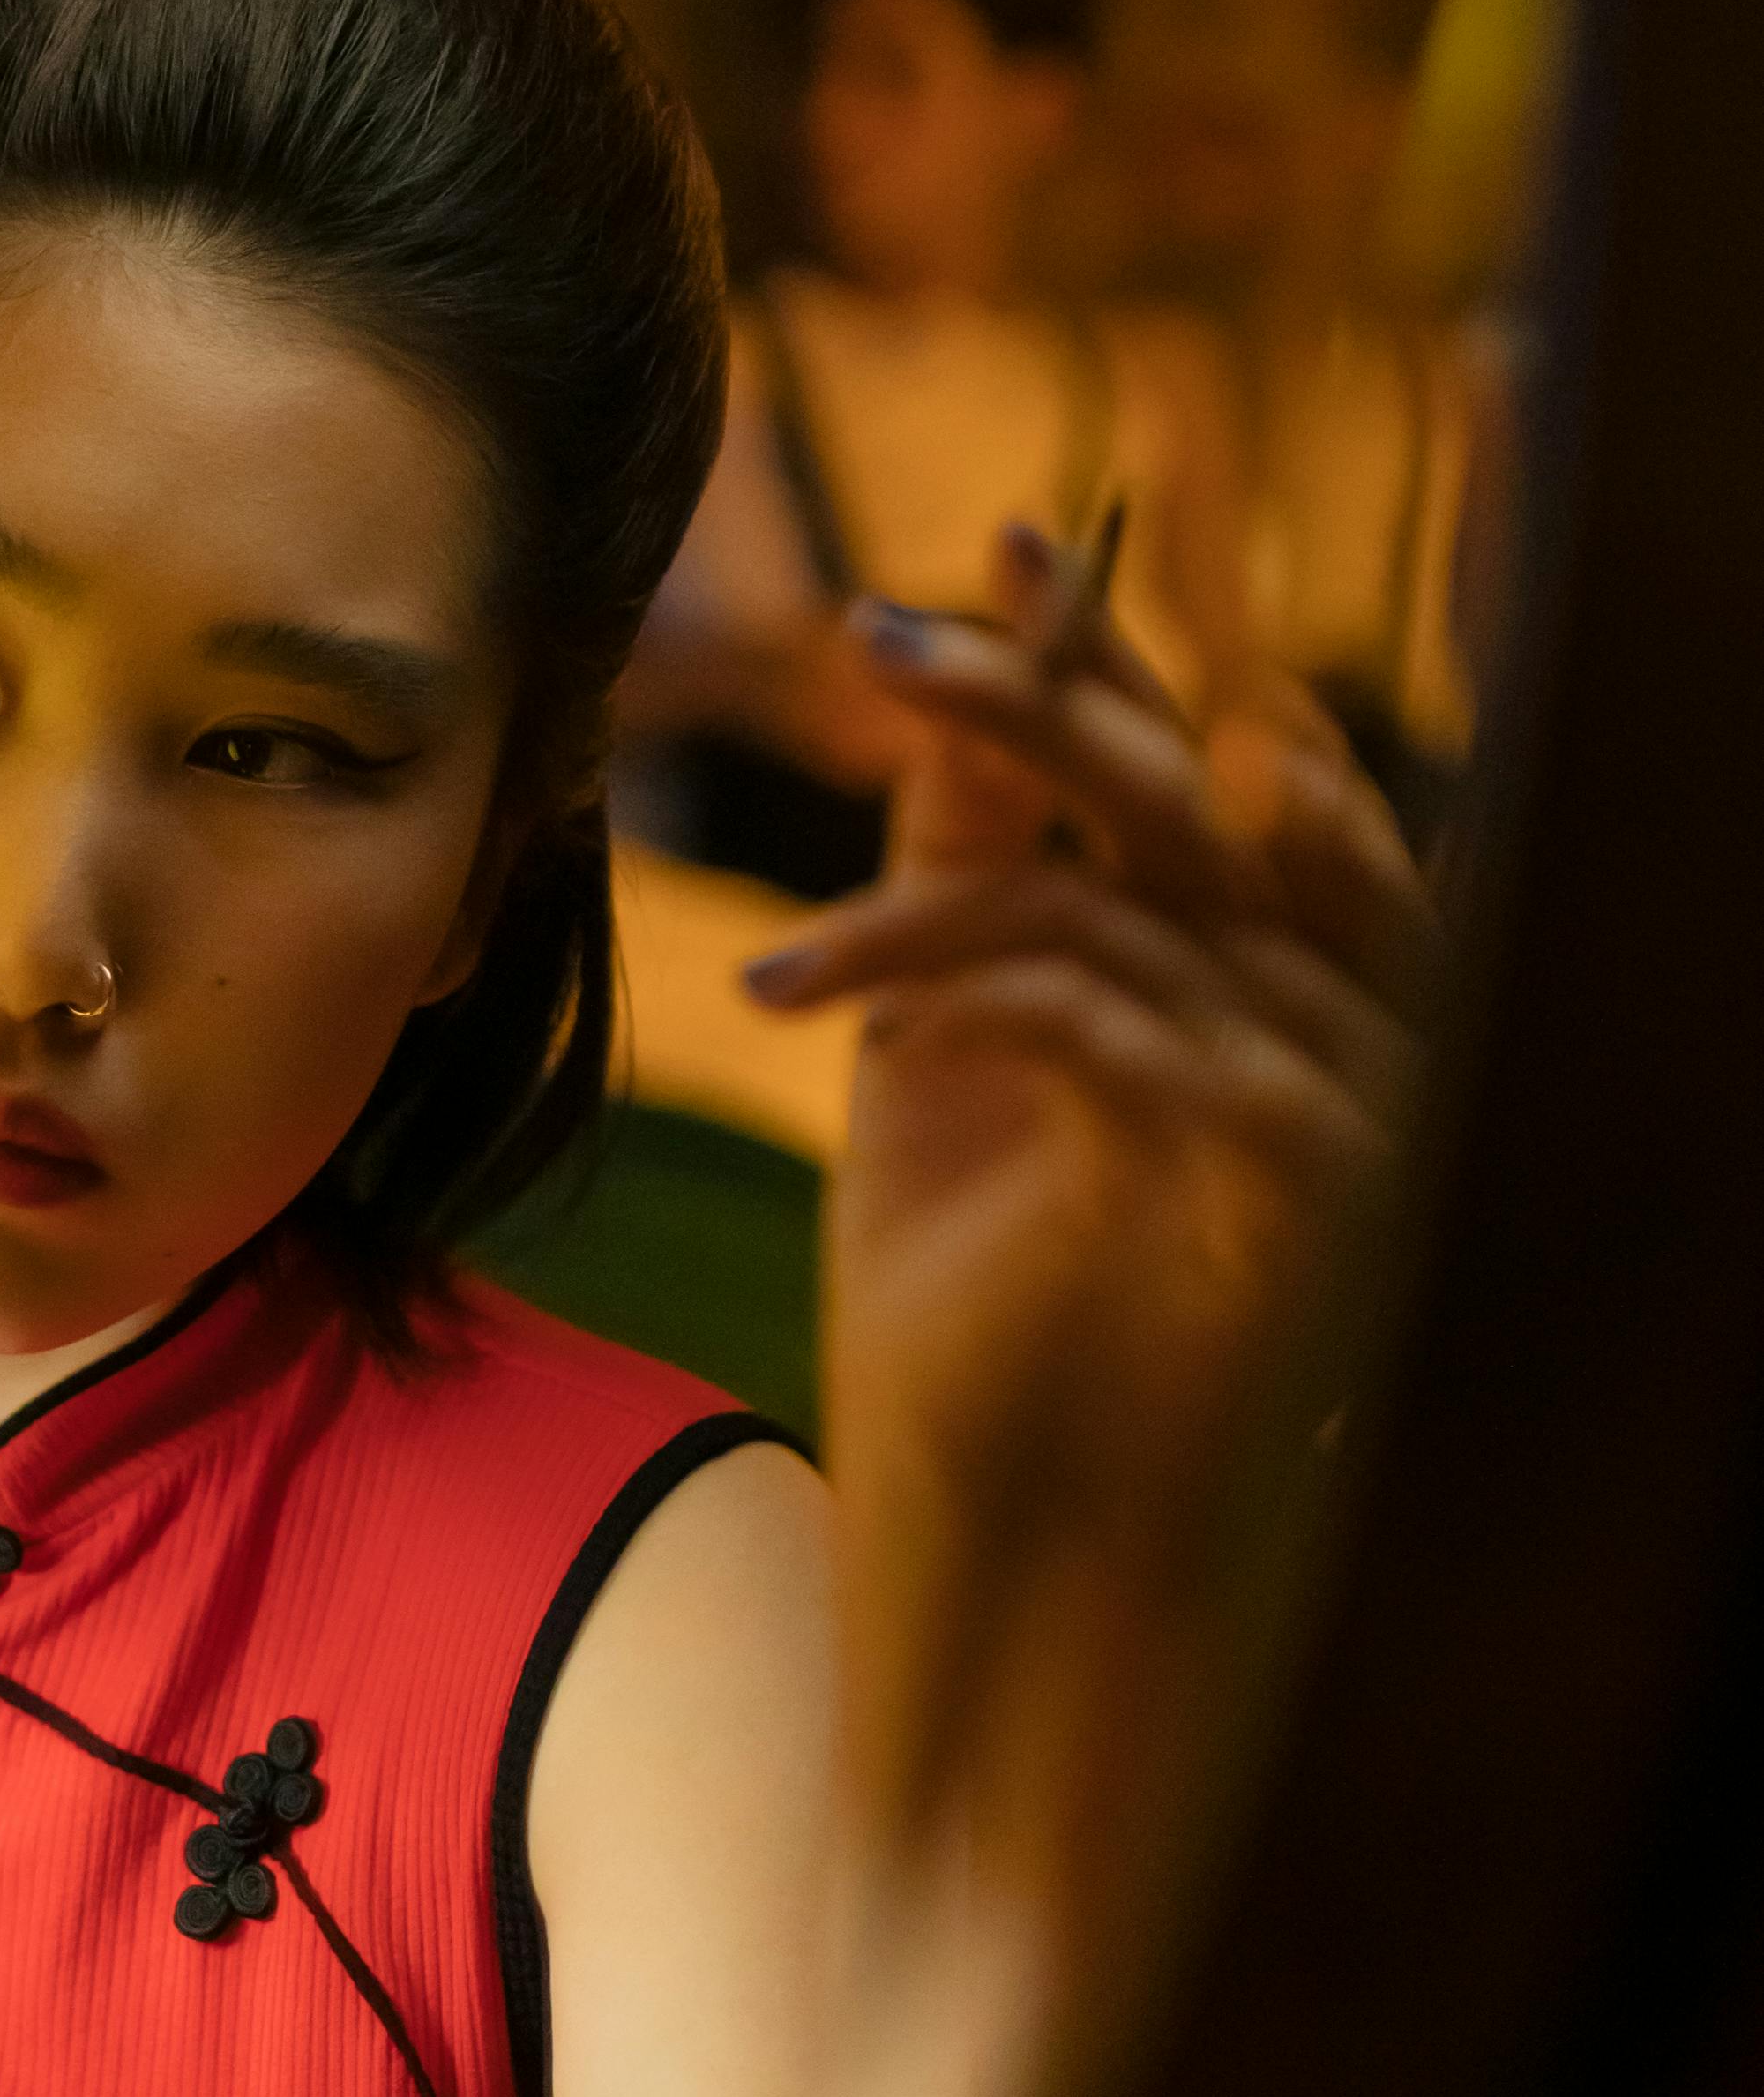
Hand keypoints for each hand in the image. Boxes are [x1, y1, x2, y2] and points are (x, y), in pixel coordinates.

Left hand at [745, 524, 1436, 1850]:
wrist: (1017, 1564)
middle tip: (876, 631)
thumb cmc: (979, 1323)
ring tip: (766, 961)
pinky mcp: (1281, 1194)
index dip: (1115, 647)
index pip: (1210, 763)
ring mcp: (1329, 1105)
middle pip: (1197, 794)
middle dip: (1039, 696)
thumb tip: (945, 715)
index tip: (1007, 532)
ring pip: (1123, 915)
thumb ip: (974, 888)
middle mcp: (1330, 1019)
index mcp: (1262, 978)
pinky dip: (969, 1004)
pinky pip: (1120, 1034)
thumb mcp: (953, 1069)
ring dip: (921, 910)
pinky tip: (825, 1021)